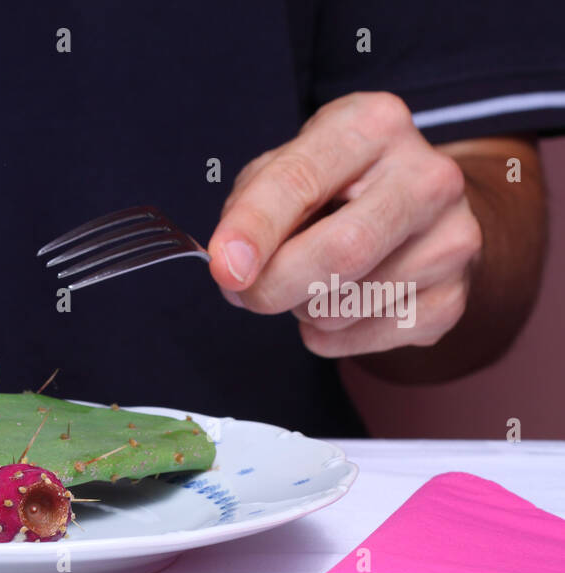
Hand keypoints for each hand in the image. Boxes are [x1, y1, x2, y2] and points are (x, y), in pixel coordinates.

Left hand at [207, 92, 482, 357]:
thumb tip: (233, 269)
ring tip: (314, 276)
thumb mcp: (285, 170)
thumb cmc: (335, 187)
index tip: (225, 267)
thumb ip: (250, 209)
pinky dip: (327, 334)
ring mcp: (451, 239)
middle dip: (273, 286)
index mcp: (372, 125)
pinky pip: (359, 339)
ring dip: (300, 307)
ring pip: (342, 306)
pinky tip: (342, 299)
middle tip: (245, 294)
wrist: (420, 213)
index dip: (255, 229)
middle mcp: (427, 177)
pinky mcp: (454, 298)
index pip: (301, 180)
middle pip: (341, 252)